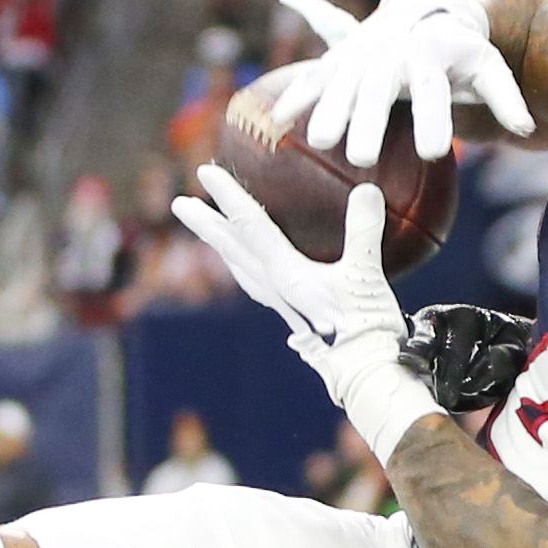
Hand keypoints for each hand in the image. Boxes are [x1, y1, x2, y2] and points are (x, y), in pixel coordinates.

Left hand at [169, 170, 442, 459]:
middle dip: (207, 225)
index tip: (204, 172)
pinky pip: (258, 285)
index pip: (250, 227)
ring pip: (241, 269)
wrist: (367, 375)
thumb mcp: (367, 276)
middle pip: (232, 250)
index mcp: (285, 275)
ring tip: (211, 233)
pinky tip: (254, 268)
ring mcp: (283, 305)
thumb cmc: (366, 328)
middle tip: (179, 204)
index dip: (229, 197)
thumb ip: (364, 232)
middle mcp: (275, 289)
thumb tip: (366, 189)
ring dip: (223, 247)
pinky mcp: (295, 317)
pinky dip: (247, 268)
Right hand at [270, 0, 533, 166]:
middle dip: (368, 121)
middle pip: (379, 89)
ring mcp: (364, 53)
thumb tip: (526, 128)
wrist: (428, 6)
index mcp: (430, 53)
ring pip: (343, 83)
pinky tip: (279, 122)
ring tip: (321, 140)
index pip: (434, 88)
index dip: (433, 118)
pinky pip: (317, 76)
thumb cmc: (460, 49)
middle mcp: (393, 51)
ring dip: (329, 110)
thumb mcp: (487, 65)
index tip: (434, 152)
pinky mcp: (342, 57)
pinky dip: (299, 95)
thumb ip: (505, 97)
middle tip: (363, 158)